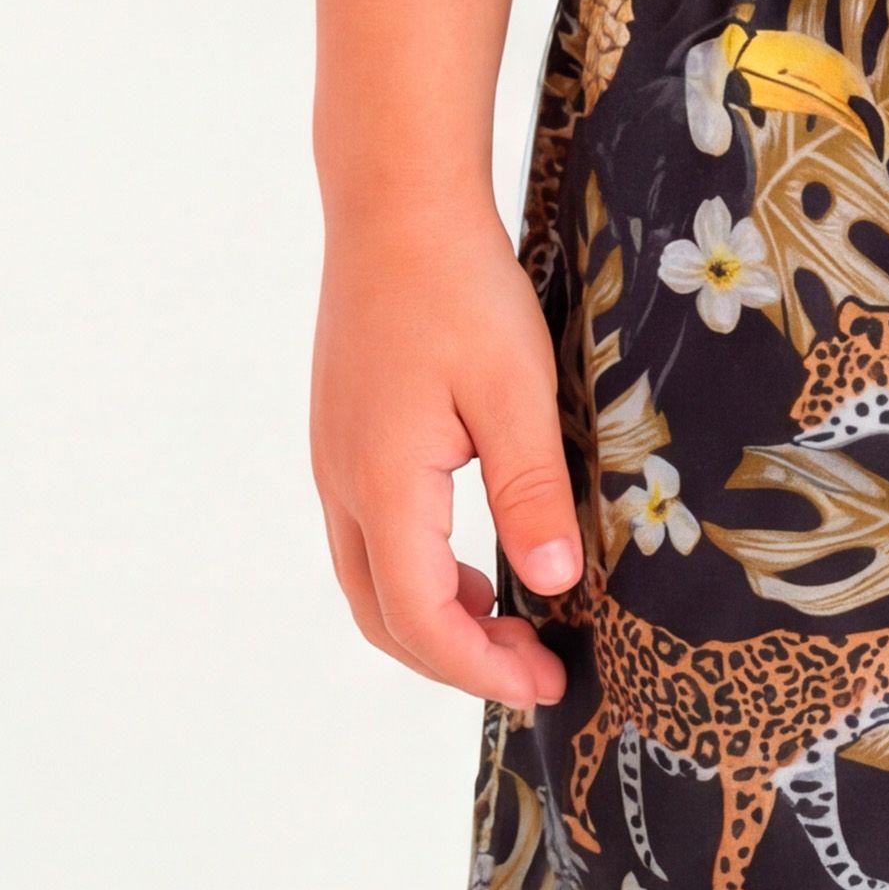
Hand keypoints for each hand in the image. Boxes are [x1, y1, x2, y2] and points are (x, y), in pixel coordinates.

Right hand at [311, 197, 585, 706]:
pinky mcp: (345, 437)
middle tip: (536, 671)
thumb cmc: (457, 286)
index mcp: (382, 484)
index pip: (421, 619)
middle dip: (458, 660)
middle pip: (384, 616)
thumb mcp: (514, 389)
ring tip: (513, 628)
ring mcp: (335, 460)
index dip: (482, 668)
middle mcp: (343, 483)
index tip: (546, 684)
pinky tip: (477, 561)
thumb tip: (553, 585)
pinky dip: (421, 574)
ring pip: (371, 580)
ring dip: (436, 620)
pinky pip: (371, 536)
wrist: (393, 205)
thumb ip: (531, 492)